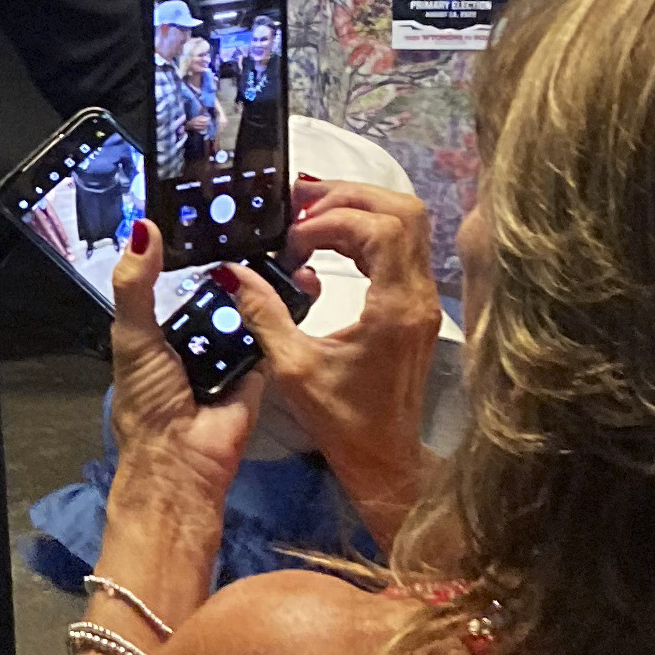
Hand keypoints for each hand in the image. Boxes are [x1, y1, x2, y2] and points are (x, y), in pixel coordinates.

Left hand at [106, 218, 264, 508]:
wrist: (183, 460)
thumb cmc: (148, 400)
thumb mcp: (132, 335)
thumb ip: (135, 285)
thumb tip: (141, 227)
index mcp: (159, 329)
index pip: (174, 280)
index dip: (190, 250)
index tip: (211, 208)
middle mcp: (195, 339)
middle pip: (217, 292)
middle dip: (233, 266)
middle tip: (256, 222)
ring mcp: (229, 354)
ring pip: (247, 310)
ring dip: (260, 286)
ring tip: (282, 244)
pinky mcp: (260, 370)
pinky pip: (271, 335)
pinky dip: (279, 315)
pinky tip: (294, 281)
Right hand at [226, 182, 439, 536]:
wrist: (385, 457)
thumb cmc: (342, 421)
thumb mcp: (293, 368)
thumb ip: (264, 314)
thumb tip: (232, 272)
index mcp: (394, 308)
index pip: (380, 230)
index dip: (333, 220)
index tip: (292, 241)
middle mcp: (418, 295)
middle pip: (402, 211)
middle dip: (349, 197)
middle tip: (298, 203)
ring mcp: (423, 298)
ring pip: (407, 222)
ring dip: (358, 209)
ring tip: (307, 215)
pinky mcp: (416, 303)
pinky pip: (400, 245)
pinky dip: (364, 230)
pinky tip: (326, 240)